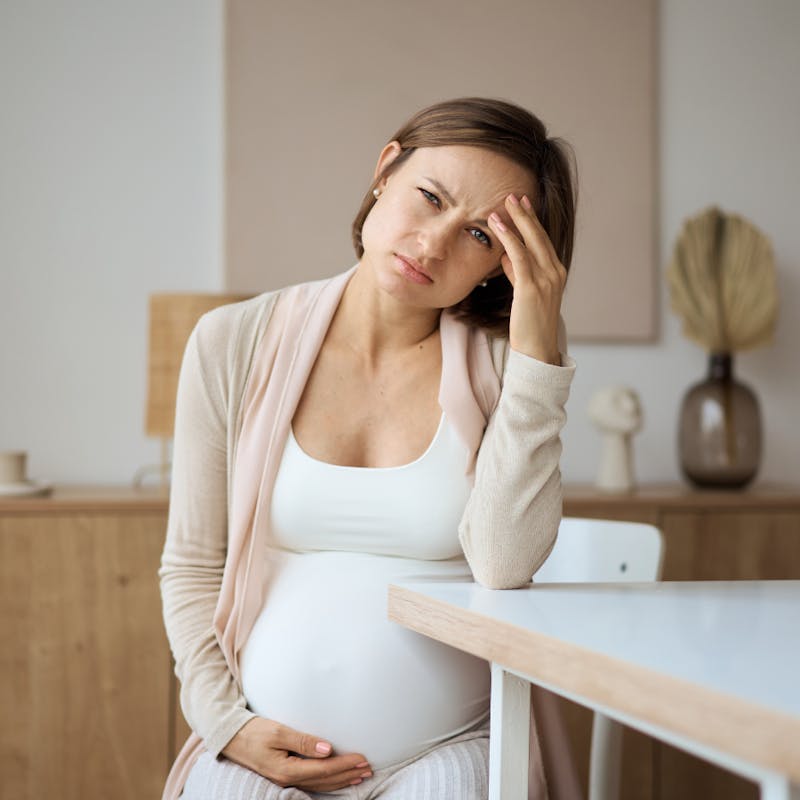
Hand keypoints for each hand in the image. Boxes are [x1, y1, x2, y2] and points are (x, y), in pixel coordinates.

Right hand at [222, 717, 371, 790]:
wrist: (232, 738)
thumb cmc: (254, 731)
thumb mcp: (278, 732)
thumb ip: (303, 741)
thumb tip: (327, 748)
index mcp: (286, 770)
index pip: (323, 769)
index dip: (345, 765)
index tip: (363, 759)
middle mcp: (287, 780)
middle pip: (325, 780)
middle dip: (348, 774)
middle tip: (369, 768)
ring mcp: (286, 781)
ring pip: (320, 784)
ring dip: (341, 779)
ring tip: (360, 775)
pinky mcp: (285, 776)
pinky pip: (312, 782)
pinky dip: (329, 780)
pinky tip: (338, 778)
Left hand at [488, 194, 566, 364]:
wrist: (536, 350)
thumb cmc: (528, 325)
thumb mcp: (524, 294)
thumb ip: (518, 274)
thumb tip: (506, 257)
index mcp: (557, 273)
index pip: (543, 241)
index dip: (532, 221)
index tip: (523, 204)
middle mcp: (556, 273)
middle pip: (539, 236)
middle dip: (525, 214)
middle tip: (513, 195)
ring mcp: (546, 280)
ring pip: (529, 242)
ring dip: (515, 221)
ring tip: (501, 205)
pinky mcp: (531, 288)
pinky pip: (518, 256)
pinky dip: (508, 238)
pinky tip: (497, 225)